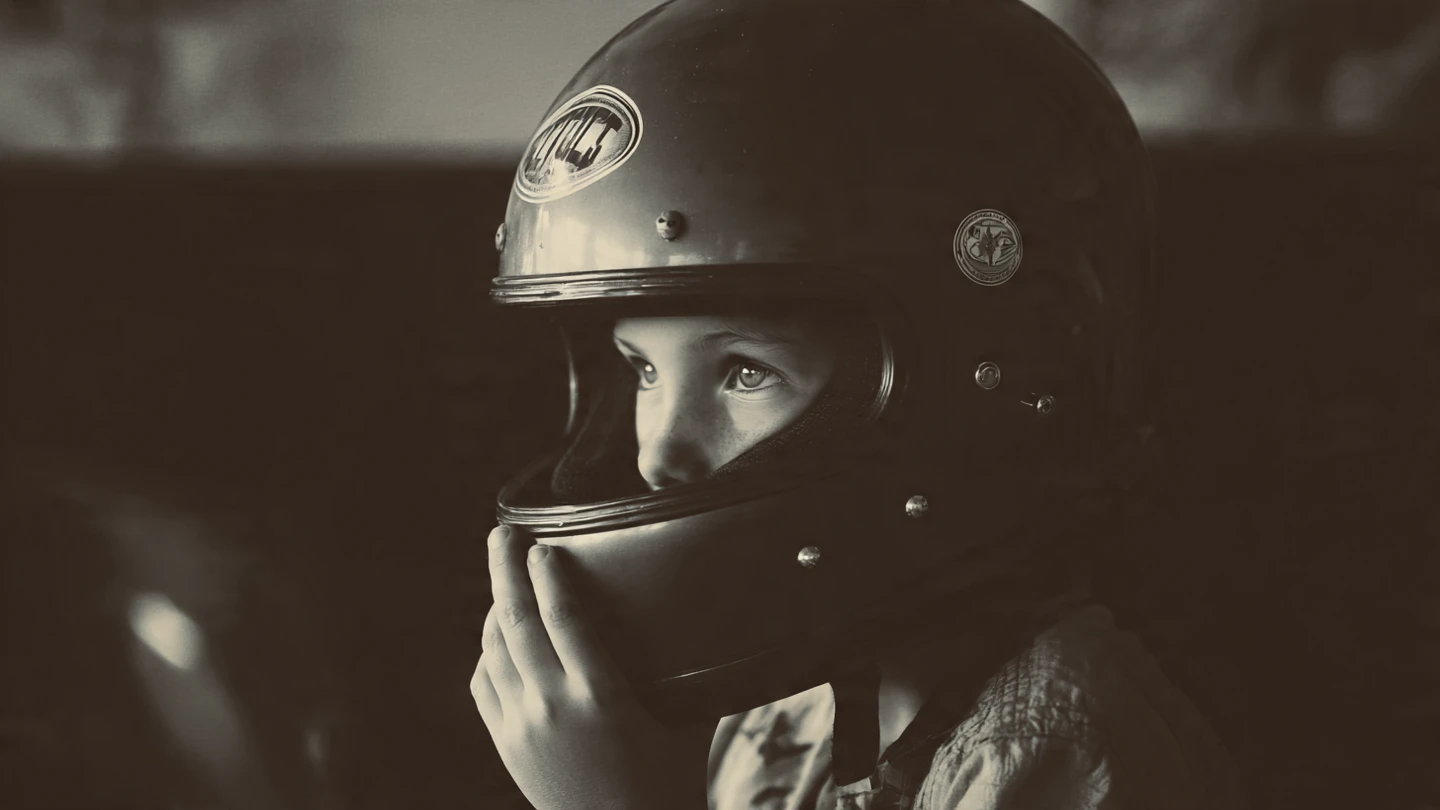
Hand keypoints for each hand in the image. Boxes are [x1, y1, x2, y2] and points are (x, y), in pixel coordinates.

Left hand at [470, 525, 714, 809]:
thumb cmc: (665, 781)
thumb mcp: (688, 721)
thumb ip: (699, 673)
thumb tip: (729, 623)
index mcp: (602, 695)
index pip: (562, 616)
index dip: (547, 573)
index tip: (541, 544)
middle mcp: (554, 706)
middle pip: (515, 619)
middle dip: (503, 568)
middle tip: (501, 534)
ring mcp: (523, 727)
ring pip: (494, 648)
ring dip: (496, 606)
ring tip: (505, 578)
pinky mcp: (505, 745)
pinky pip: (485, 682)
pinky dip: (489, 651)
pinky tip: (502, 636)